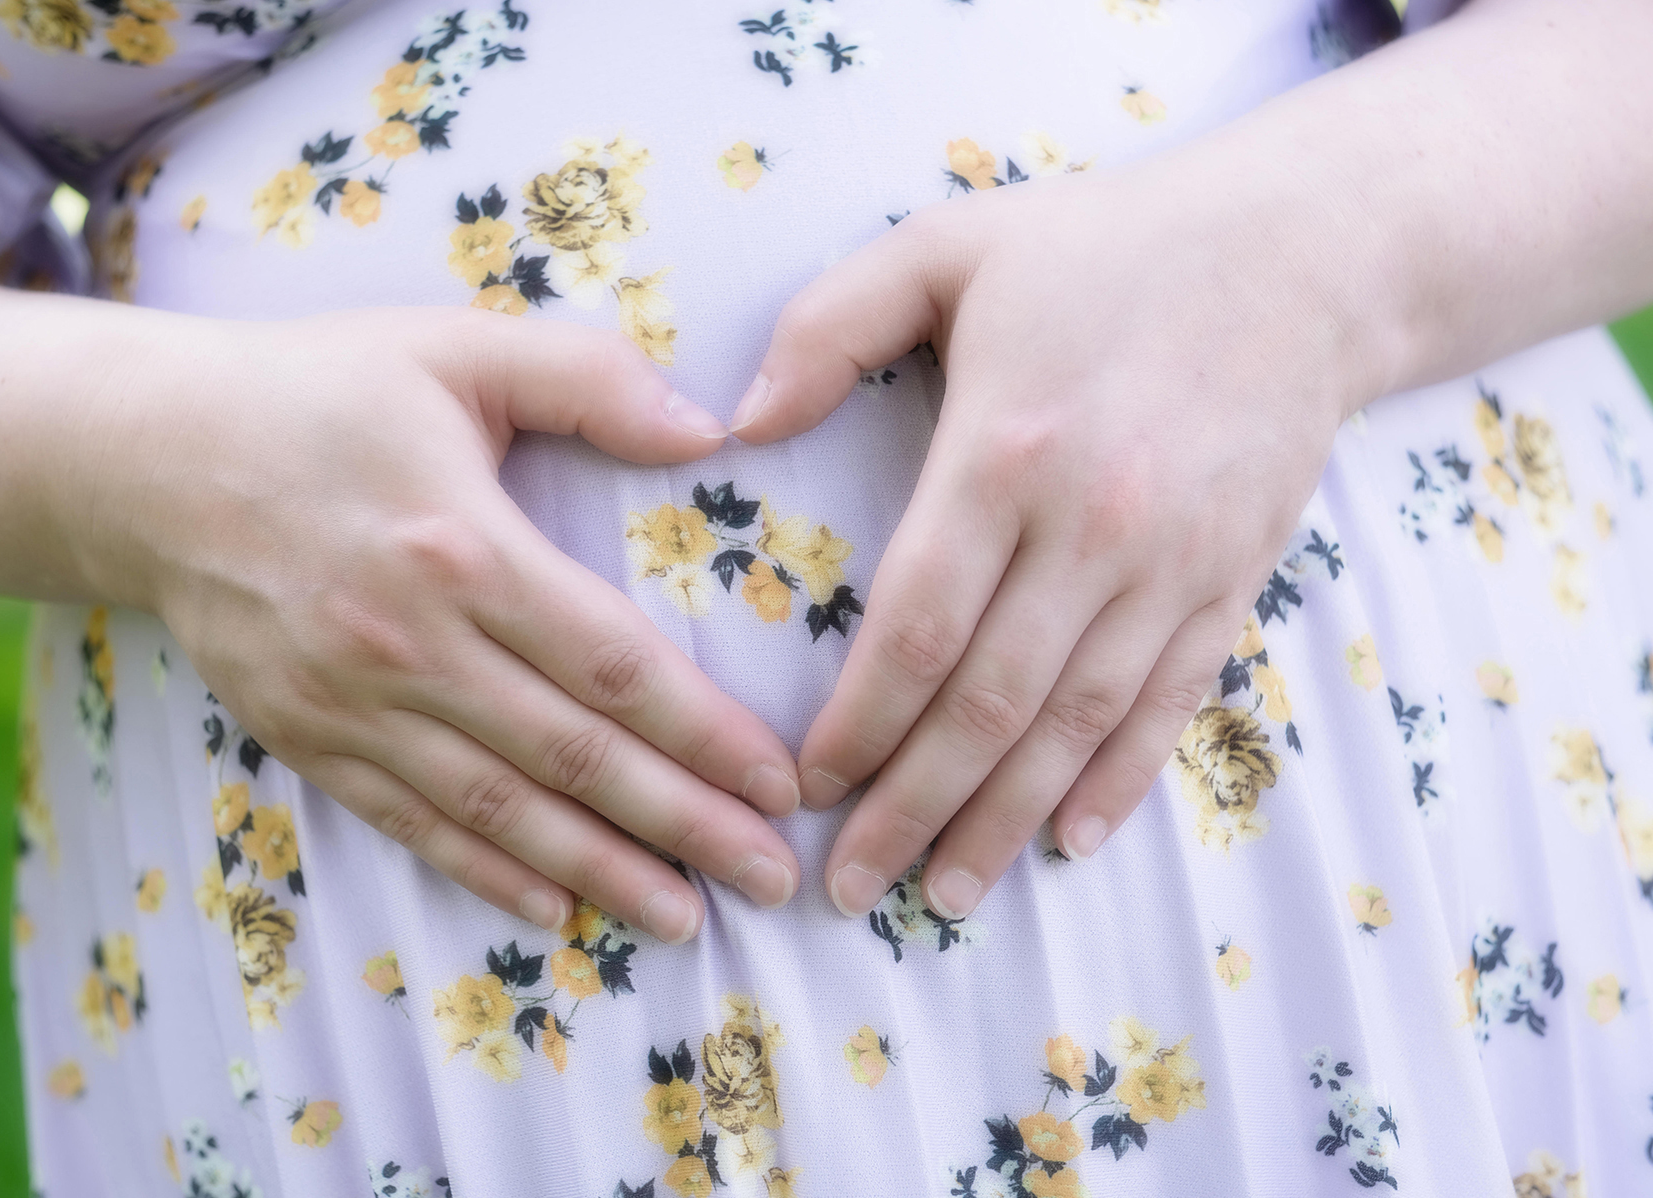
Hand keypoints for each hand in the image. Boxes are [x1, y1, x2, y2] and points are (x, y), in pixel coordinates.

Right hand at [89, 306, 801, 941]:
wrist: (143, 458)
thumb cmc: (316, 392)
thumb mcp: (454, 349)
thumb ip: (587, 379)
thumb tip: (710, 431)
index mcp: (461, 546)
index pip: (613, 664)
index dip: (706, 733)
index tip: (781, 782)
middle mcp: (410, 643)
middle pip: (574, 754)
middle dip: (685, 825)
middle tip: (770, 879)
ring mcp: (351, 702)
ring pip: (501, 809)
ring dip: (602, 872)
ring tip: (687, 919)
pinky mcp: (306, 737)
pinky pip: (411, 822)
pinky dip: (485, 872)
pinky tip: (554, 911)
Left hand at [731, 161, 1373, 919]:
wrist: (1301, 255)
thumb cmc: (1101, 250)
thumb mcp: (946, 246)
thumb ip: (827, 325)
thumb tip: (738, 422)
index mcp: (1006, 453)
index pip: (916, 628)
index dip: (857, 724)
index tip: (807, 786)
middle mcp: (1092, 528)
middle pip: (987, 706)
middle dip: (910, 808)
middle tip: (850, 888)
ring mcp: (1172, 567)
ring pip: (1074, 727)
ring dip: (1004, 821)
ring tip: (945, 896)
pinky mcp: (1230, 583)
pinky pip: (1167, 706)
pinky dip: (1118, 783)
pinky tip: (1071, 843)